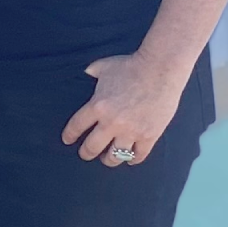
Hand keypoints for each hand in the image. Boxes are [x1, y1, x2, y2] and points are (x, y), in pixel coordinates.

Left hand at [63, 51, 189, 165]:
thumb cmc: (129, 66)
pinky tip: (129, 160)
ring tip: (106, 160)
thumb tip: (84, 73)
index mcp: (97, 106)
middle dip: (86, 153)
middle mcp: (111, 122)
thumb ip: (91, 73)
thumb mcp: (102, 67)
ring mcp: (131, 131)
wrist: (159, 70)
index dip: (70, 135)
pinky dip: (132, 159)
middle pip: (93, 146)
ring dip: (109, 160)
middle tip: (84, 155)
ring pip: (115, 155)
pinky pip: (139, 155)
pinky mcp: (149, 135)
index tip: (67, 140)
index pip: (77, 126)